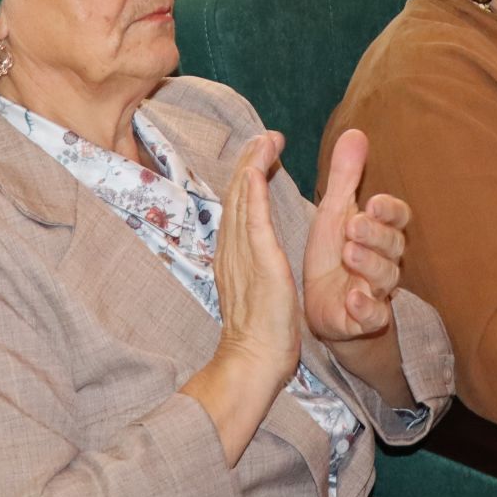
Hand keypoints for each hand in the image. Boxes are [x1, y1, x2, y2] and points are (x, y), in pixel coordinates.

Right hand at [211, 133, 300, 380]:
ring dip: (253, 166)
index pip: (240, 207)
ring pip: (243, 201)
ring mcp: (242, 255)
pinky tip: (257, 171)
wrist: (252, 362)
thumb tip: (263, 249)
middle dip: (250, 161)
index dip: (249, 176)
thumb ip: (256, 263)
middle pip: (238, 196)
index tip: (261, 152)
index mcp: (234, 255)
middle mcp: (232, 249)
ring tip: (264, 139)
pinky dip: (254, 193)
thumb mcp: (257, 288)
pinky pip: (253, 221)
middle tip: (264, 134)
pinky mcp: (258, 263)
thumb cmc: (260, 333)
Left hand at [303, 130, 409, 343]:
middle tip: (353, 225)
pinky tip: (352, 298)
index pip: (398, 217)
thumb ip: (346, 176)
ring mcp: (377, 290)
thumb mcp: (334, 211)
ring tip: (349, 252)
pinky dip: (366, 308)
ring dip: (369, 263)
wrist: (323, 306)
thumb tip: (356, 131)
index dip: (389, 210)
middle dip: (375, 233)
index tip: (372, 202)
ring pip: (385, 277)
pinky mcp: (365, 319)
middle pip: (392, 244)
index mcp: (380, 230)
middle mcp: (384, 259)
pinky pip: (374, 316)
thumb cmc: (333, 253)